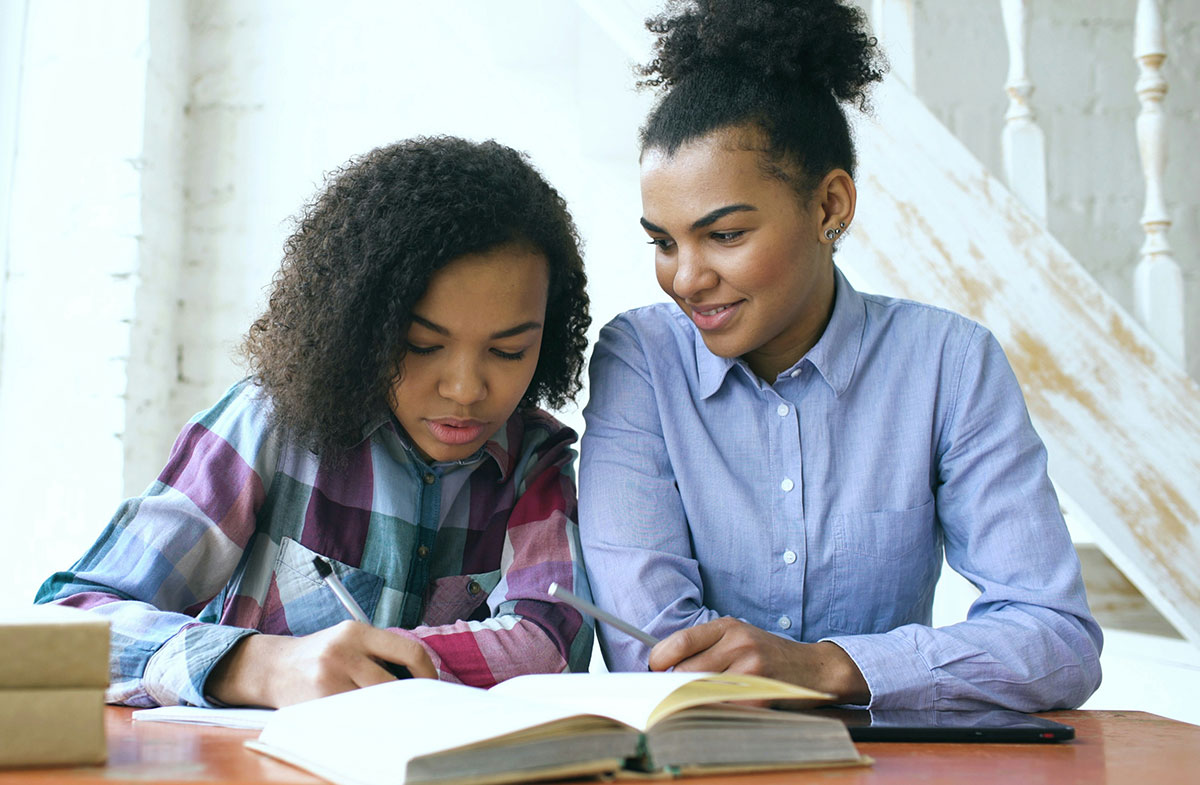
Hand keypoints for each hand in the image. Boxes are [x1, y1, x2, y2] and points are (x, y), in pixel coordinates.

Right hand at [206, 620, 436, 706]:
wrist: (273, 667)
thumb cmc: (322, 655)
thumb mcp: (349, 639)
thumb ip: (381, 652)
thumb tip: (421, 679)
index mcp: (357, 631)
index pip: (409, 650)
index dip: (427, 672)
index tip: (432, 685)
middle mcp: (343, 651)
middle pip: (394, 684)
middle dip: (407, 699)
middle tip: (415, 708)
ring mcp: (329, 677)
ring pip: (375, 704)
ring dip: (387, 712)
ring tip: (390, 715)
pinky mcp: (317, 701)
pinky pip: (353, 717)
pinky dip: (365, 722)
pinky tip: (366, 721)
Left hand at [647, 617, 868, 705]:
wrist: (813, 668)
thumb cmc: (766, 654)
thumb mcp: (737, 637)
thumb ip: (704, 646)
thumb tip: (661, 666)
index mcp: (728, 626)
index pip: (679, 642)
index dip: (658, 660)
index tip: (654, 671)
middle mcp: (738, 644)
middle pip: (685, 671)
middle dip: (672, 685)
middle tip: (669, 692)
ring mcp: (751, 669)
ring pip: (700, 692)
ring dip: (689, 701)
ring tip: (691, 701)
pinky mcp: (760, 695)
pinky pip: (722, 709)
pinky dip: (713, 712)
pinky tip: (716, 709)